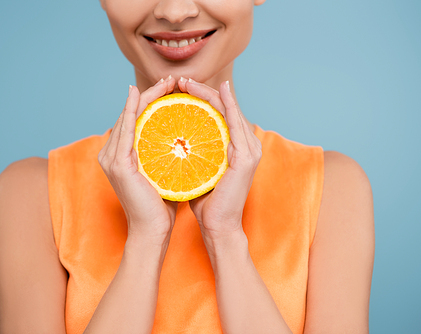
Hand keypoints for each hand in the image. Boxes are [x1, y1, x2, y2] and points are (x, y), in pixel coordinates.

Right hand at [98, 76, 177, 245]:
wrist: (153, 231)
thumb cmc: (162, 205)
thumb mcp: (165, 172)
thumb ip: (168, 155)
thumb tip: (187, 139)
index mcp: (122, 155)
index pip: (137, 120)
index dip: (153, 101)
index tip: (173, 88)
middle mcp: (111, 153)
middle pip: (132, 114)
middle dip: (151, 94)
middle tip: (172, 80)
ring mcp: (111, 158)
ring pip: (129, 116)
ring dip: (146, 96)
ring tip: (166, 82)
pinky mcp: (117, 164)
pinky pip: (126, 129)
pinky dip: (132, 110)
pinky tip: (140, 95)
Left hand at [178, 78, 261, 248]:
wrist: (217, 226)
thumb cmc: (205, 201)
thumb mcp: (196, 169)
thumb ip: (191, 153)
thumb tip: (170, 138)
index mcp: (235, 147)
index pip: (217, 113)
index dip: (200, 97)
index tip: (177, 89)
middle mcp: (246, 144)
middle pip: (224, 107)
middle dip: (202, 90)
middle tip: (180, 81)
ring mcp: (249, 149)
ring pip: (228, 109)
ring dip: (208, 93)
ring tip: (187, 83)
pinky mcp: (247, 157)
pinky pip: (235, 122)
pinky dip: (226, 104)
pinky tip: (217, 90)